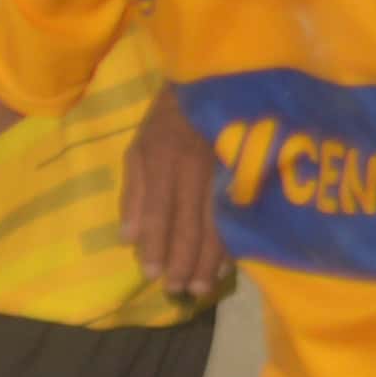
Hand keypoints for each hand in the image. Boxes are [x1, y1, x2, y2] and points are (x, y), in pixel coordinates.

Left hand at [116, 89, 223, 297]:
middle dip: (183, 261)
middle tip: (177, 290)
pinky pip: (239, 217)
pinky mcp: (245, 173)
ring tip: (200, 289)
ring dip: (208, 261)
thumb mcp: (138, 148)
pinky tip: (226, 267)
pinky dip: (232, 245)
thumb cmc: (167, 122)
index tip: (152, 274)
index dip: (156, 245)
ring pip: (217, 225)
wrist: (212, 86)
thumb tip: (129, 238)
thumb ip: (133, 193)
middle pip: (189, 224)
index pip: (159, 211)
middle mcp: (195, 168)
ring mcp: (224, 171)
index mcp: (163, 160)